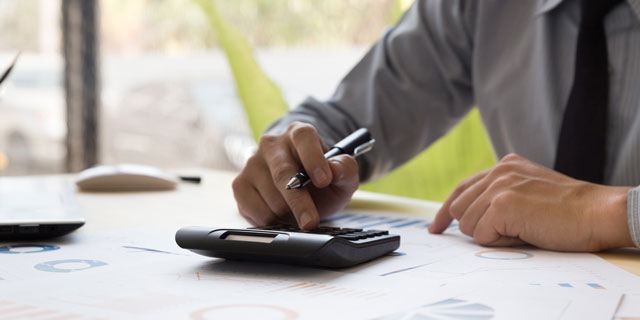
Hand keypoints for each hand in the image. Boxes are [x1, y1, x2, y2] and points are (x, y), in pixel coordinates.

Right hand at [232, 122, 359, 229]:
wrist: (301, 189)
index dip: (314, 158)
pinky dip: (273, 221)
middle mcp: (272, 144)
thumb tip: (335, 169)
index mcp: (299, 134)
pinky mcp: (240, 184)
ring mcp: (252, 163)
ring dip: (288, 214)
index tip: (324, 180)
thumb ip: (346, 170)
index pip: (303, 138)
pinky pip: (256, 211)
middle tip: (311, 221)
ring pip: (271, 197)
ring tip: (297, 212)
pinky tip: (281, 215)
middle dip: (299, 201)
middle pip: (283, 173)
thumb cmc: (321, 180)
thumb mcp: (342, 177)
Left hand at [428, 153, 633, 251]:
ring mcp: (499, 186)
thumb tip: (469, 218)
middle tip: (511, 232)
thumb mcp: (528, 191)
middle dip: (477, 228)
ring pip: (468, 225)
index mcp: (504, 165)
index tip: (436, 228)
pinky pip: (481, 236)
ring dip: (492, 236)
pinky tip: (524, 232)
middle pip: (459, 209)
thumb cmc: (568, 210)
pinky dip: (500, 242)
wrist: (596, 212)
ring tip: (523, 229)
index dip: (446, 211)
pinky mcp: (502, 204)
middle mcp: (498, 171)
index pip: (462, 188)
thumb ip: (500, 195)